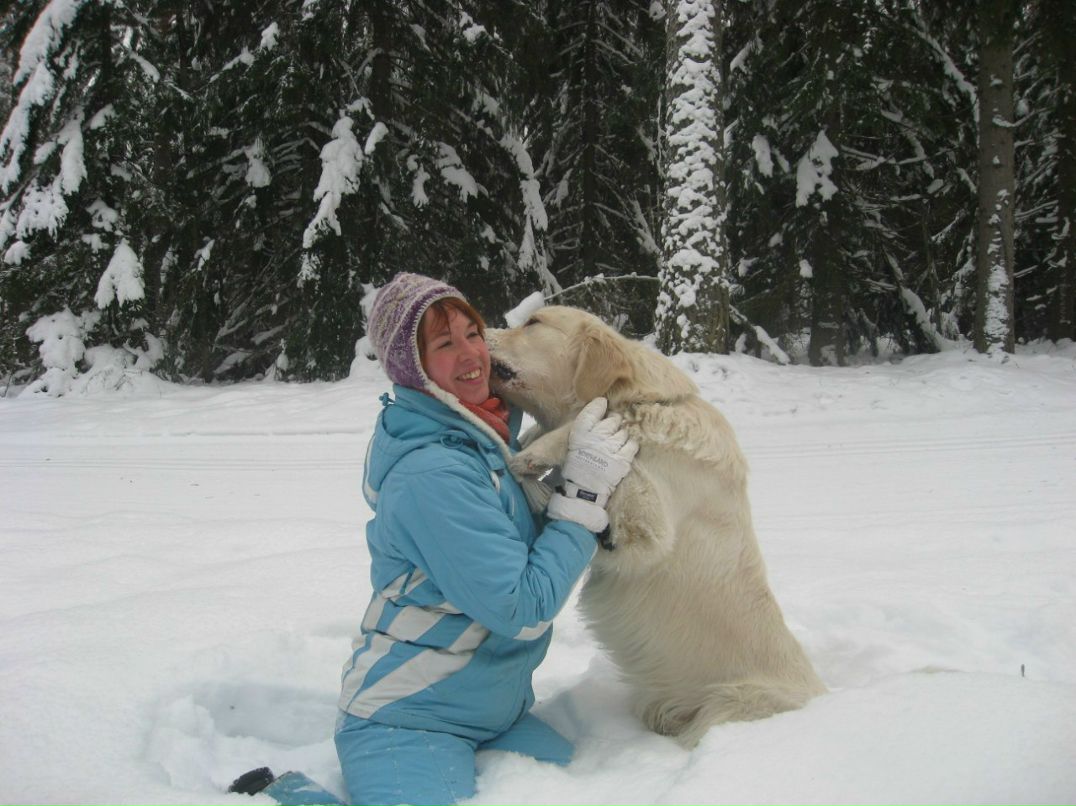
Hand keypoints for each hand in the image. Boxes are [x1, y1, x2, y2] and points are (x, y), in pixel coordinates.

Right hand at [546, 398, 637, 532]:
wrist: (584, 490)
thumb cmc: (577, 466)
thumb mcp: (574, 444)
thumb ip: (586, 428)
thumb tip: (600, 409)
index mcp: (580, 432)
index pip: (593, 409)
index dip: (600, 406)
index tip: (602, 406)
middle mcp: (596, 437)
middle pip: (613, 419)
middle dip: (613, 424)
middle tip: (609, 433)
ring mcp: (611, 447)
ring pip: (624, 431)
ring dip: (621, 436)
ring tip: (614, 446)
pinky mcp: (623, 459)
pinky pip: (632, 444)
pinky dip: (630, 446)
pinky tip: (623, 451)